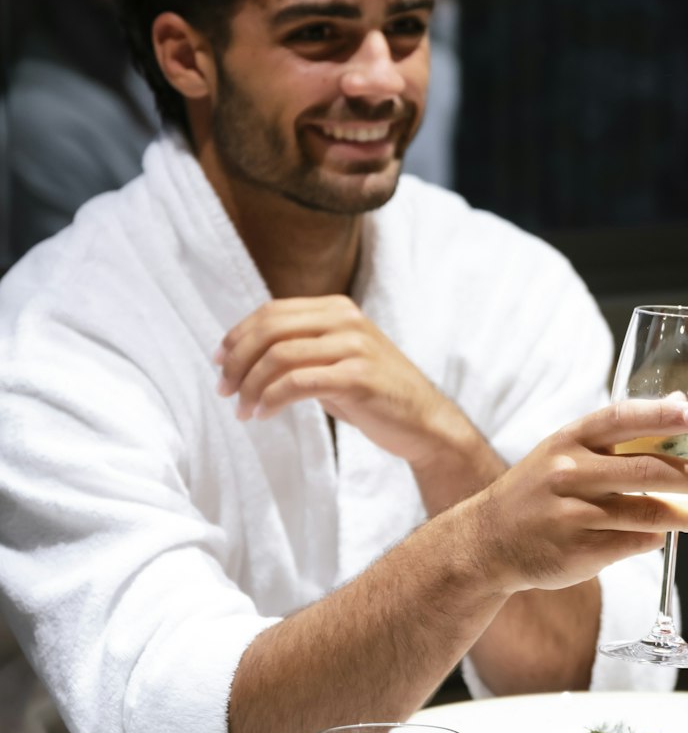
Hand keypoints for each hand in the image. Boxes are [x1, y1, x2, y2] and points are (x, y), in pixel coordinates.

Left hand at [215, 297, 469, 468]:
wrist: (425, 423)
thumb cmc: (375, 395)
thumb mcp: (337, 360)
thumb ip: (301, 348)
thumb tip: (244, 354)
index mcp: (337, 309)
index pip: (272, 312)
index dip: (237, 335)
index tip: (218, 362)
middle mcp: (345, 320)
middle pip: (270, 329)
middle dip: (237, 361)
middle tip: (224, 391)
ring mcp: (354, 347)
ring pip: (278, 356)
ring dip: (250, 386)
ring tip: (243, 410)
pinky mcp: (358, 378)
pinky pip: (297, 383)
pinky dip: (271, 400)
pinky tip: (263, 415)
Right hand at [473, 395, 687, 593]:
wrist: (487, 542)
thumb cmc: (538, 491)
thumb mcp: (567, 451)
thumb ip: (621, 433)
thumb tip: (682, 405)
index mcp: (568, 441)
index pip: (621, 419)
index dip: (662, 416)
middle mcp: (568, 474)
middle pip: (645, 470)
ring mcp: (571, 514)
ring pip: (644, 512)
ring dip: (683, 515)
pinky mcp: (577, 552)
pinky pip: (631, 543)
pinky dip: (653, 538)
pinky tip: (660, 534)